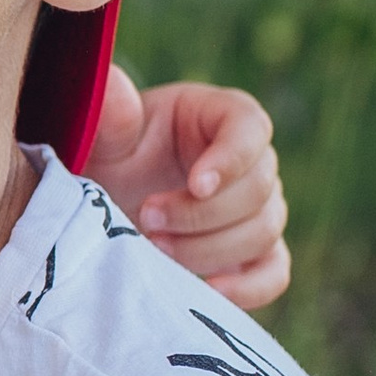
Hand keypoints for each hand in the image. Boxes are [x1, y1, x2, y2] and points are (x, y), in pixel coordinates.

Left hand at [86, 68, 288, 309]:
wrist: (103, 204)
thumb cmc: (108, 159)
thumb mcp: (101, 136)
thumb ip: (109, 115)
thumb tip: (113, 84)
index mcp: (220, 116)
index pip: (251, 128)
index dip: (232, 159)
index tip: (196, 185)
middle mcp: (249, 162)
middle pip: (259, 188)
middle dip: (202, 214)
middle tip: (147, 220)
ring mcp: (256, 209)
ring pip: (264, 231)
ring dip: (210, 249)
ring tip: (155, 250)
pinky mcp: (253, 254)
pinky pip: (273, 273)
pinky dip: (248, 288)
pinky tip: (205, 291)